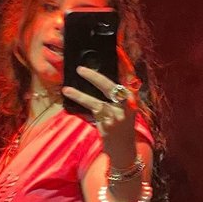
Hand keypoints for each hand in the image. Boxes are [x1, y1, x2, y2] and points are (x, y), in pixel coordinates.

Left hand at [61, 48, 140, 165]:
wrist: (124, 152)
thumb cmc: (121, 129)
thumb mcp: (123, 112)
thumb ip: (115, 97)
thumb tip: (97, 78)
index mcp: (133, 100)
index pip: (129, 77)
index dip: (124, 62)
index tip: (117, 49)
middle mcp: (128, 106)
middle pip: (113, 86)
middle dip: (97, 76)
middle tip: (81, 68)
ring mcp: (118, 115)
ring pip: (100, 98)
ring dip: (85, 88)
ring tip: (71, 81)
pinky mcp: (107, 123)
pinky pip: (92, 107)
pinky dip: (79, 98)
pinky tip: (69, 92)